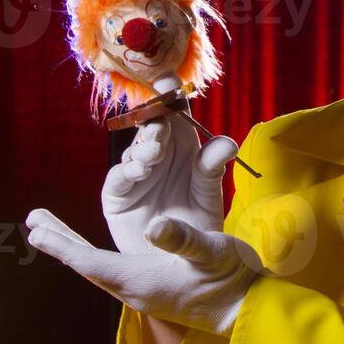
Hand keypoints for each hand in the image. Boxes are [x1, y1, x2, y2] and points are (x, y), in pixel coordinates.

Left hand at [26, 209, 259, 334]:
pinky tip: (92, 250)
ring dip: (74, 247)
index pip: (90, 262)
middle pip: (87, 265)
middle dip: (60, 242)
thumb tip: (153, 226)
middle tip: (33, 222)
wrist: (250, 310)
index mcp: (141, 280)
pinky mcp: (153, 290)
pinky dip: (93, 255)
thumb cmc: (234, 278)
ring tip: (51, 232)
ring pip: (98, 268)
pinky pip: (111, 271)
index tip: (35, 230)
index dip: (62, 245)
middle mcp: (135, 289)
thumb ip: (183, 239)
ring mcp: (143, 291)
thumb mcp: (212, 250)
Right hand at [102, 73, 238, 253]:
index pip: (174, 112)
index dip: (169, 94)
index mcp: (182, 147)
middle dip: (154, 122)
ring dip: (144, 148)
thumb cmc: (198, 224)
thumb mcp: (209, 194)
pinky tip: (141, 171)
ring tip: (155, 154)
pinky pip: (118, 178)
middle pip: (150, 127)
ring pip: (135, 150)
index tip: (168, 79)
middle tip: (162, 126)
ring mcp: (135, 174)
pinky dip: (128, 172)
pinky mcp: (117, 196)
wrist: (182, 264)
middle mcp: (156, 155)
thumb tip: (225, 143)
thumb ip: (212, 168)